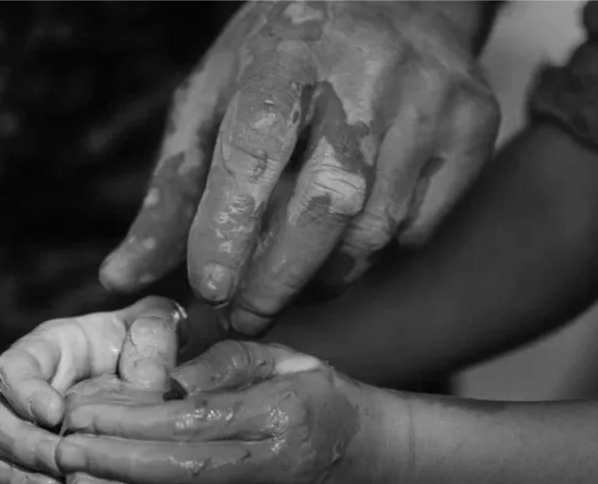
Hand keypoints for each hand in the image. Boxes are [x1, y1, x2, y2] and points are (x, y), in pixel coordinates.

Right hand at [0, 297, 180, 483]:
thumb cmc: (146, 341)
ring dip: (18, 478)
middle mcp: (27, 392)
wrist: (150, 369)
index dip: (25, 391)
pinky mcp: (33, 463)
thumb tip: (149, 379)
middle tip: (59, 460)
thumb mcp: (156, 324)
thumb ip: (153, 336)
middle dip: (26, 444)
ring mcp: (27, 429)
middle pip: (0, 418)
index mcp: (50, 350)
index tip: (54, 412)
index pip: (16, 366)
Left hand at [53, 340, 393, 483]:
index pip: (191, 418)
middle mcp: (284, 467)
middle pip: (183, 469)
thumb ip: (224, 363)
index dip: (129, 419)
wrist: (386, 462)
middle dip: (114, 462)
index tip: (81, 412)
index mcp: (283, 412)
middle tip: (63, 454)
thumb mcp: (283, 359)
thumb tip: (163, 380)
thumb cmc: (324, 399)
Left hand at [99, 2, 500, 334]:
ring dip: (324, 275)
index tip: (209, 287)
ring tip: (292, 279)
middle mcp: (368, 72)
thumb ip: (173, 192)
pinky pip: (420, 227)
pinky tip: (351, 235)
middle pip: (324, 206)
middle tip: (247, 315)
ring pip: (375, 230)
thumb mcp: (216, 99)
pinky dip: (378, 251)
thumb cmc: (287, 56)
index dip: (230, 228)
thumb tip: (122, 278)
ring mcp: (432, 100)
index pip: (254, 151)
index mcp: (287, 54)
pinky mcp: (476, 126)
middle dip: (278, 279)